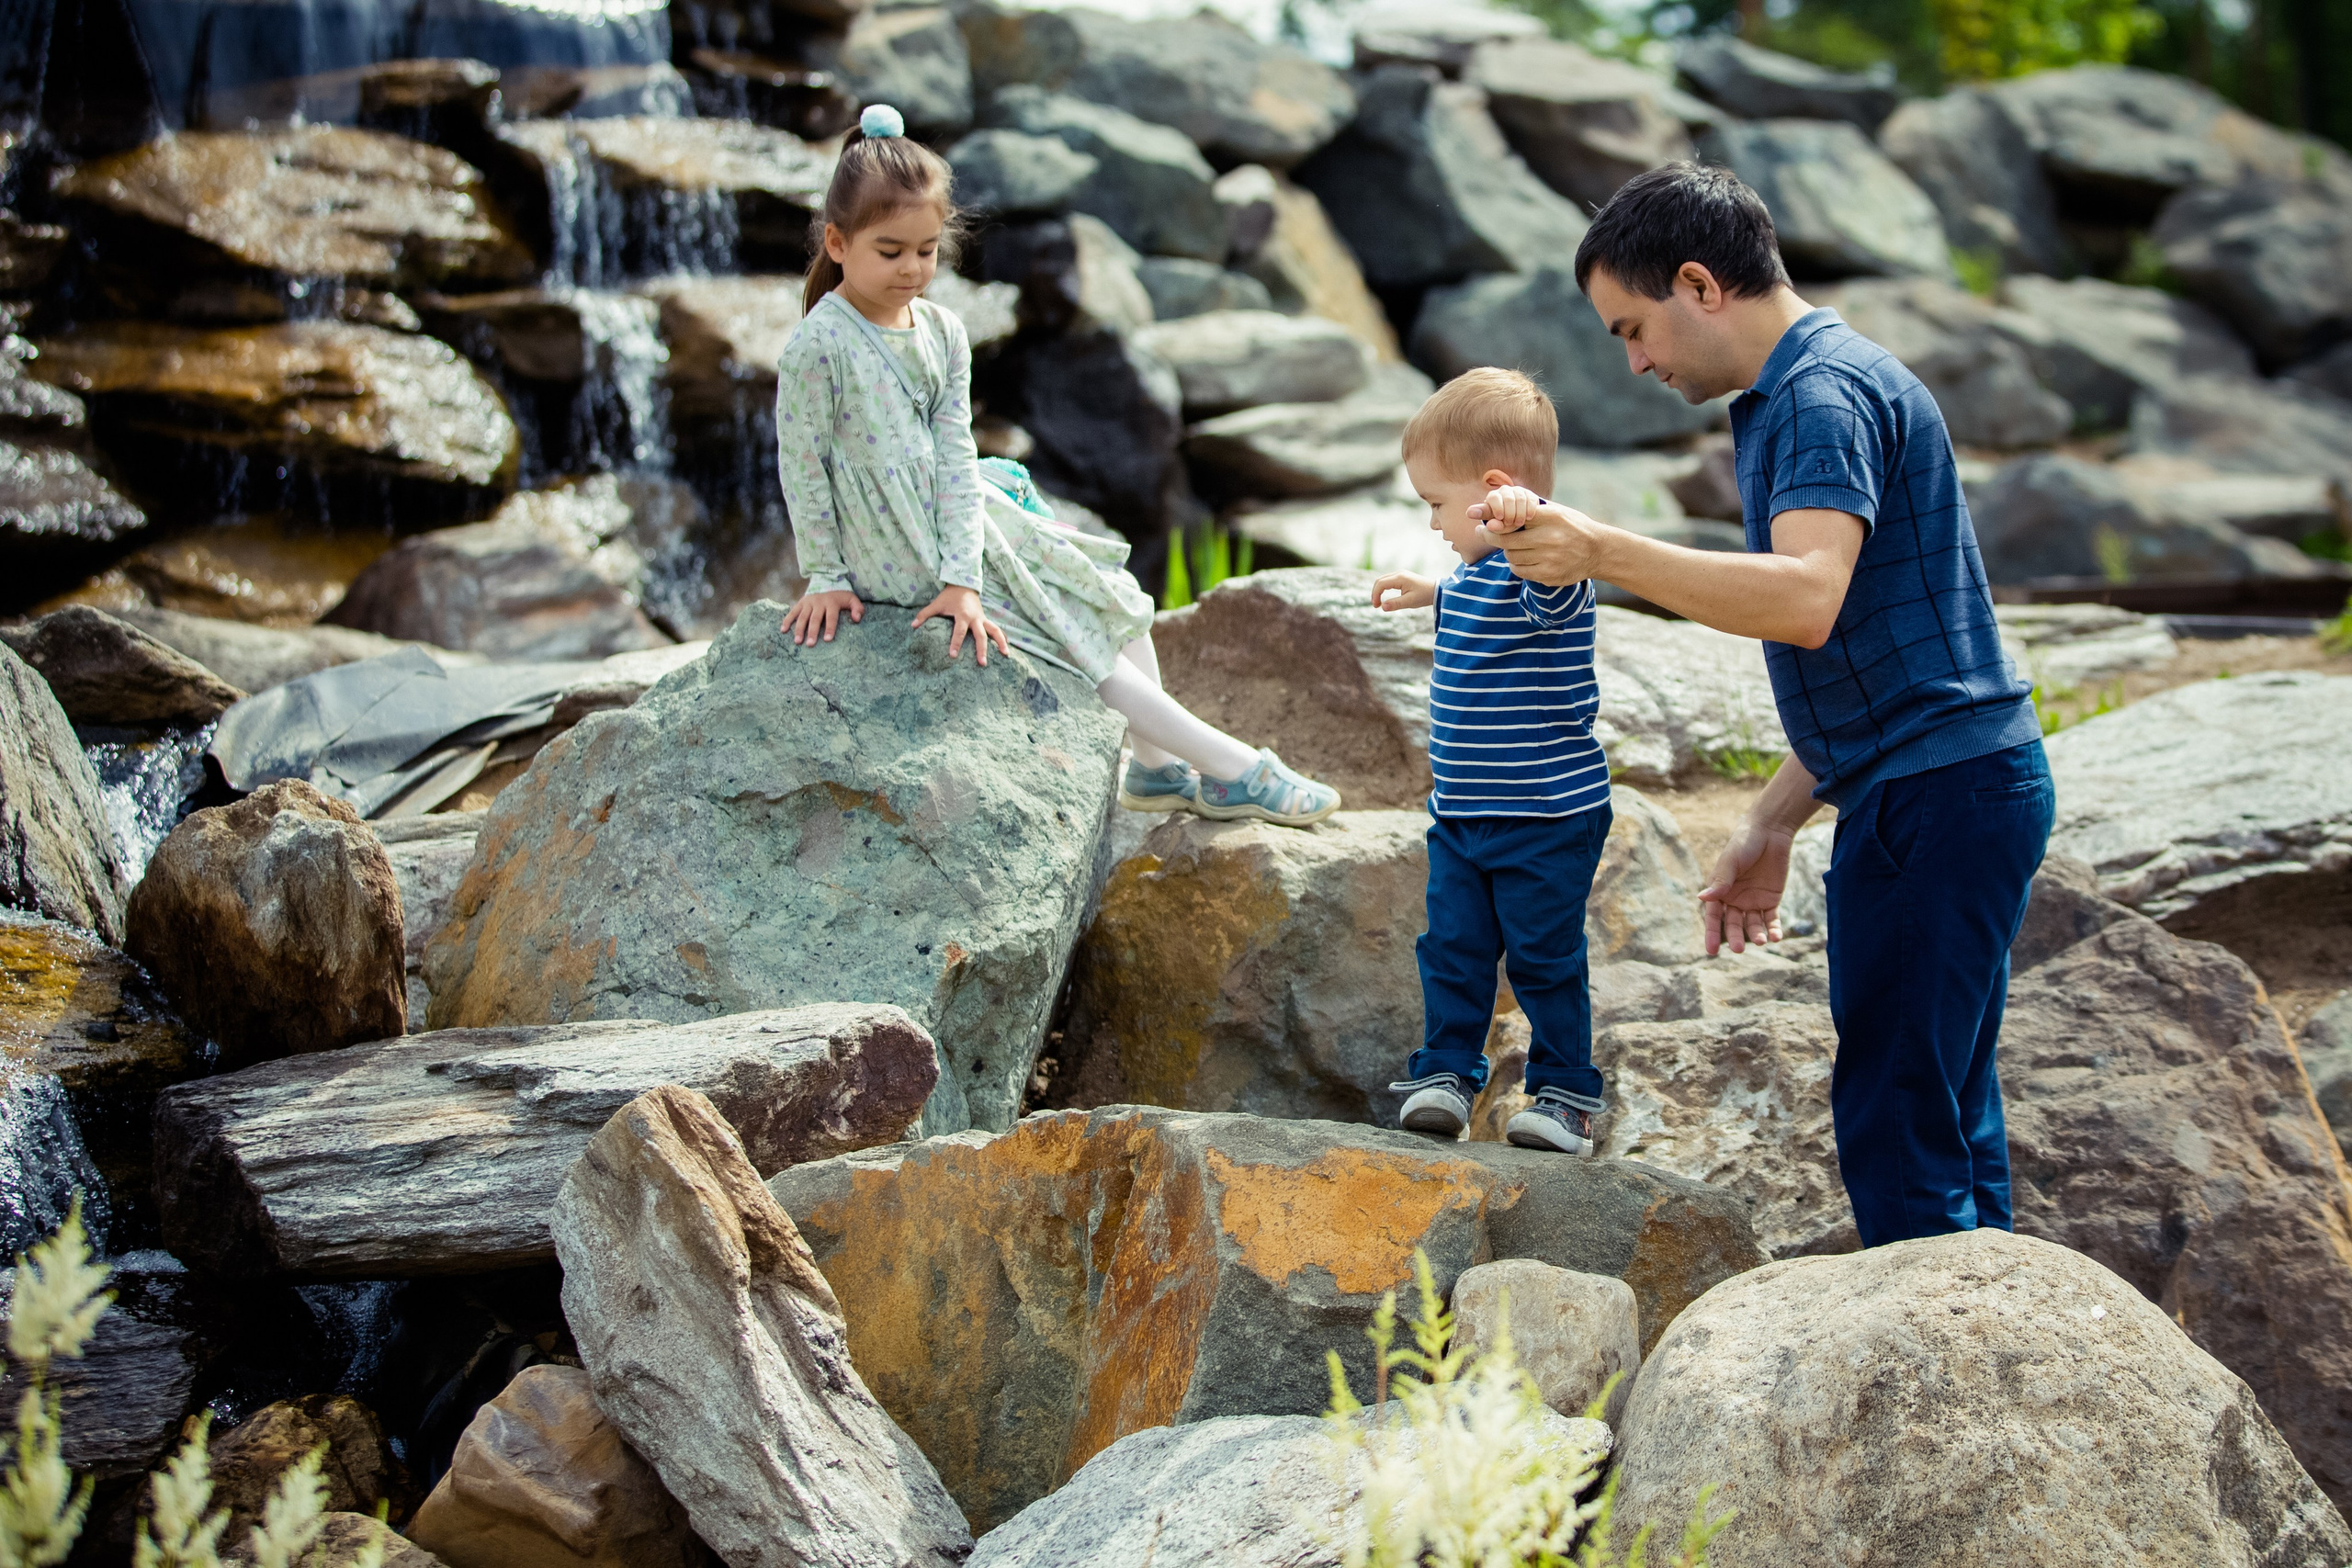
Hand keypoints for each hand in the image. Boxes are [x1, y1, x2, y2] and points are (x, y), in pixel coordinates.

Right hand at [783, 589, 863, 645]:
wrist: (827, 583)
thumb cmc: (840, 597)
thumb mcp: (852, 599)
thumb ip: (858, 609)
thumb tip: (857, 619)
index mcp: (831, 602)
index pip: (831, 617)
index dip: (830, 628)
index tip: (827, 639)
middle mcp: (818, 602)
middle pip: (815, 618)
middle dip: (812, 631)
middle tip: (810, 644)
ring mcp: (808, 602)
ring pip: (802, 616)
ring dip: (799, 629)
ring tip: (797, 641)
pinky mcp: (801, 603)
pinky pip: (792, 612)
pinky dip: (787, 620)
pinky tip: (783, 630)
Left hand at [911, 584, 1009, 664]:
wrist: (964, 584)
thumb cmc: (949, 596)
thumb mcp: (936, 604)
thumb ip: (924, 615)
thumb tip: (912, 626)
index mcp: (963, 614)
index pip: (959, 631)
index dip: (956, 643)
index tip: (953, 655)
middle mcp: (975, 618)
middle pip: (981, 635)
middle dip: (982, 649)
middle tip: (982, 663)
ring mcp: (983, 619)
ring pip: (995, 631)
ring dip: (1001, 642)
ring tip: (1006, 655)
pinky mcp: (986, 619)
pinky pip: (996, 629)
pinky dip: (1002, 638)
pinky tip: (1006, 648)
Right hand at [1371, 572, 1435, 610]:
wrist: (1436, 590)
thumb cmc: (1424, 595)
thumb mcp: (1410, 602)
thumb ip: (1395, 604)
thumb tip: (1382, 607)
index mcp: (1400, 578)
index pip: (1381, 584)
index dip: (1375, 595)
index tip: (1377, 606)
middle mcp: (1398, 573)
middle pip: (1379, 580)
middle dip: (1375, 592)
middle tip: (1376, 605)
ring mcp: (1400, 574)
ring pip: (1383, 580)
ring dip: (1378, 590)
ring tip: (1379, 602)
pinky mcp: (1402, 577)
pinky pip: (1388, 581)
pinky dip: (1384, 588)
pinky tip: (1384, 597)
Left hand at [1472, 485, 1544, 532]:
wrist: (1519, 521)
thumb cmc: (1502, 523)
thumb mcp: (1495, 524)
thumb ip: (1486, 520)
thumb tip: (1469, 513)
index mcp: (1493, 497)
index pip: (1493, 497)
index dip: (1496, 507)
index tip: (1500, 517)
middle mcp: (1505, 491)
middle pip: (1508, 498)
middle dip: (1509, 512)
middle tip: (1510, 523)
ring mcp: (1518, 492)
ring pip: (1520, 498)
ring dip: (1520, 512)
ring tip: (1519, 523)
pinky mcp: (1530, 495)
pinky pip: (1531, 499)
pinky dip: (1530, 509)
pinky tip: (1528, 517)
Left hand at [1488, 503, 1608, 586]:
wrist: (1598, 551)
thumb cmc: (1572, 527)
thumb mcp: (1556, 511)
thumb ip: (1531, 510)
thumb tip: (1498, 509)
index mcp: (1551, 517)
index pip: (1512, 519)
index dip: (1495, 523)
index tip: (1485, 524)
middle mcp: (1550, 538)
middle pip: (1506, 541)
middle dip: (1491, 537)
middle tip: (1483, 533)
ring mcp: (1549, 558)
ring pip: (1511, 557)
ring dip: (1508, 552)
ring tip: (1514, 547)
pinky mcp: (1549, 575)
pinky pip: (1520, 571)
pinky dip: (1517, 565)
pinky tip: (1524, 559)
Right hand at [1699, 816, 1792, 955]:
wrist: (1770, 832)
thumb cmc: (1744, 843)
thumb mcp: (1730, 862)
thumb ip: (1720, 881)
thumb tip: (1701, 898)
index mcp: (1720, 890)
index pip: (1713, 916)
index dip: (1711, 933)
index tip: (1711, 951)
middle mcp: (1735, 899)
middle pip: (1733, 923)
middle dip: (1735, 936)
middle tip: (1739, 949)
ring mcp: (1753, 900)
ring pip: (1753, 923)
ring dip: (1756, 933)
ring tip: (1761, 941)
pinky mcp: (1771, 899)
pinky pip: (1771, 919)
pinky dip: (1773, 929)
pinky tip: (1775, 937)